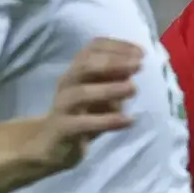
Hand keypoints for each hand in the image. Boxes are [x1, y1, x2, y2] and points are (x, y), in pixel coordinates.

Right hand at [28, 38, 141, 175]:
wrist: (52, 145)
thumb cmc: (82, 115)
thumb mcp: (102, 95)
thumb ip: (116, 81)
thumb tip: (135, 66)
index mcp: (77, 71)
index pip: (92, 49)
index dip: (117, 47)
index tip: (141, 52)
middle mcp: (67, 83)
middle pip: (85, 65)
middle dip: (114, 62)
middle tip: (139, 65)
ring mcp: (63, 106)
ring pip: (82, 93)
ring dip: (110, 88)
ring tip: (133, 88)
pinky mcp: (63, 129)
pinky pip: (84, 123)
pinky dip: (107, 121)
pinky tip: (128, 121)